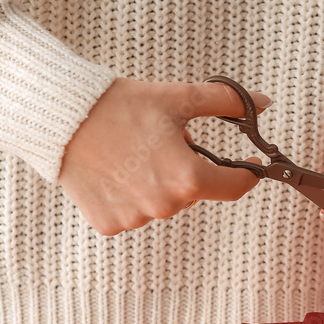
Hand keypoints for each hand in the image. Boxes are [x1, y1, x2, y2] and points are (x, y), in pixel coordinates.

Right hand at [59, 78, 270, 235]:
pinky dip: (130, 196)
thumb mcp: (179, 98)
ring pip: (163, 203)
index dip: (246, 173)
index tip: (247, 164)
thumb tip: (263, 103)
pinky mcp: (110, 224)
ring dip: (158, 184)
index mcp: (187, 178)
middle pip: (194, 192)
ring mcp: (136, 218)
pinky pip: (134, 213)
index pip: (235, 187)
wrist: (59, 116)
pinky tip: (113, 172)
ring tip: (132, 154)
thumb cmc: (119, 105)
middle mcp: (165, 205)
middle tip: (162, 142)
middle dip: (188, 170)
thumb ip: (227, 102)